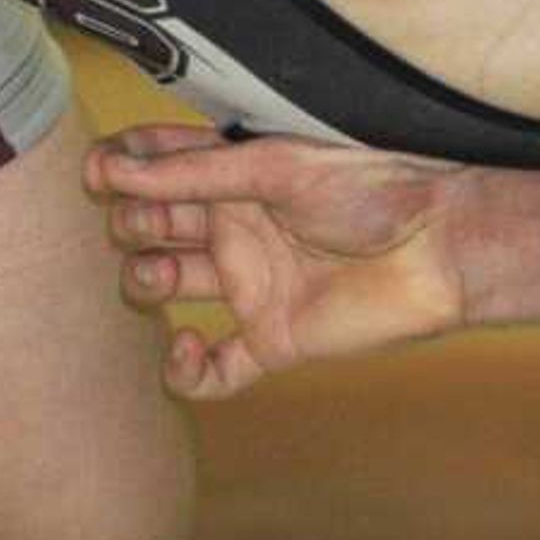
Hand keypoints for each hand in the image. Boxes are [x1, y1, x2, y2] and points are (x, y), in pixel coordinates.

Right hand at [88, 126, 472, 399]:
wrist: (441, 246)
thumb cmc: (371, 188)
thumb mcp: (276, 167)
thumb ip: (197, 173)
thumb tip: (115, 171)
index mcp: (237, 178)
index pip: (159, 169)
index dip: (122, 170)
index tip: (99, 173)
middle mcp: (236, 229)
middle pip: (153, 228)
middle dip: (132, 226)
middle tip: (138, 226)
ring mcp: (251, 287)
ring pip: (167, 290)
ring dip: (145, 284)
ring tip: (157, 278)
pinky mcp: (272, 341)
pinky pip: (213, 372)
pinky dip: (185, 372)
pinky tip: (185, 349)